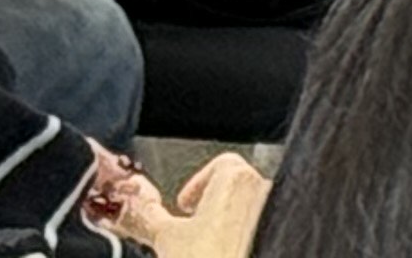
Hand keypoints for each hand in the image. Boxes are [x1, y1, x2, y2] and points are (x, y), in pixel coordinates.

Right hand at [105, 153, 267, 257]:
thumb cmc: (203, 257)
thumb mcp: (166, 236)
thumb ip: (150, 216)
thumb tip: (138, 207)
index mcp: (235, 178)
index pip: (222, 162)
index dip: (197, 182)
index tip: (184, 203)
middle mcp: (260, 189)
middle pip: (235, 182)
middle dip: (210, 199)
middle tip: (190, 222)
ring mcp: (272, 211)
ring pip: (246, 204)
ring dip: (223, 216)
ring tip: (201, 240)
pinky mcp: (273, 232)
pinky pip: (256, 222)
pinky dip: (238, 230)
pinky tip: (218, 249)